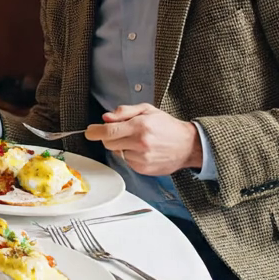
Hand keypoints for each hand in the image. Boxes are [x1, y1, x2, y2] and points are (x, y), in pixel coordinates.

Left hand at [84, 103, 201, 175]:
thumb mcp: (147, 110)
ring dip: (121, 146)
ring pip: (117, 152)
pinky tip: (142, 150)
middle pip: (108, 143)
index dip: (94, 132)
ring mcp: (141, 158)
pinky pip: (126, 161)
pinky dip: (129, 155)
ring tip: (137, 141)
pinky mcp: (143, 169)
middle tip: (120, 132)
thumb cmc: (167, 126)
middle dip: (109, 137)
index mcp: (140, 126)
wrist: (188, 145)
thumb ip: (124, 112)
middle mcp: (140, 143)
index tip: (89, 131)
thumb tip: (105, 118)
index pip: (108, 131)